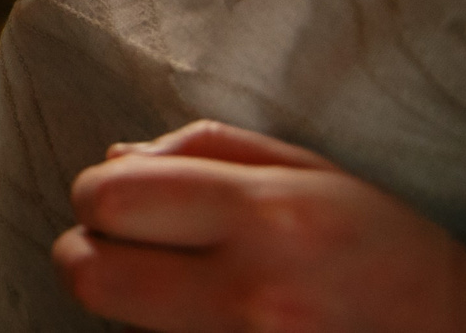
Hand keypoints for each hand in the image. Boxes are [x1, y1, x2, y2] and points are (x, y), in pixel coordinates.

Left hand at [53, 120, 465, 332]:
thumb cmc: (378, 244)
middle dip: (87, 254)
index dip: (97, 194)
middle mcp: (251, 294)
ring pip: (120, 328)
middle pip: (90, 277)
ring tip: (188, 289)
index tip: (120, 200)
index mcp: (263, 216)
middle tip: (121, 248)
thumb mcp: (307, 169)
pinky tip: (205, 321)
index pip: (109, 199)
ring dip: (131, 305)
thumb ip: (201, 149)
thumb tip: (113, 158)